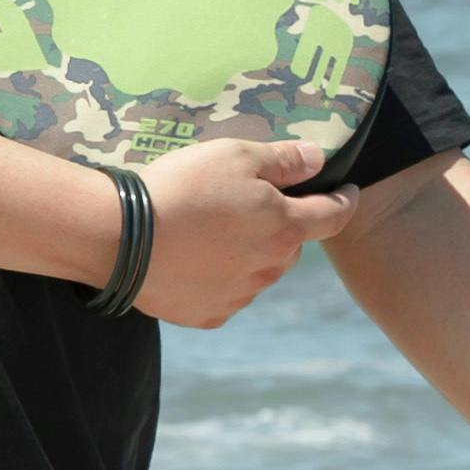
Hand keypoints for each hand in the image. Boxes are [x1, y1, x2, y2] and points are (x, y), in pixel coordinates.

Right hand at [135, 140, 354, 327]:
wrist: (122, 238)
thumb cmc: (183, 187)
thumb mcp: (235, 155)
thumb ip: (284, 159)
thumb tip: (319, 159)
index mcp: (284, 228)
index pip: (332, 216)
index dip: (344, 200)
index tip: (347, 191)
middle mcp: (269, 268)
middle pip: (290, 245)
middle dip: (281, 225)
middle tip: (248, 204)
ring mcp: (239, 296)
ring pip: (258, 271)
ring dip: (250, 253)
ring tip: (211, 230)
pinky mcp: (208, 314)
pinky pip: (226, 294)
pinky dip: (220, 278)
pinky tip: (194, 259)